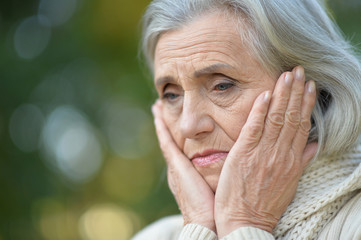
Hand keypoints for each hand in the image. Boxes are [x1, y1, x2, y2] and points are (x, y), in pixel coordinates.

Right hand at [152, 101, 215, 231]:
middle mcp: (179, 168)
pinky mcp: (176, 166)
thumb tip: (234, 167)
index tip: (179, 120)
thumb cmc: (219, 210)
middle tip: (162, 106)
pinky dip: (161, 128)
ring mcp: (175, 166)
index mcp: (190, 173)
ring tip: (157, 105)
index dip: (179, 134)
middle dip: (167, 124)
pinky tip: (158, 114)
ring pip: (167, 138)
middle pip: (172, 140)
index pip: (183, 148)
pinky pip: (166, 142)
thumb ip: (222, 174)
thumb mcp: (221, 186)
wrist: (208, 224)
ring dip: (162, 122)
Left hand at [214, 66, 317, 236]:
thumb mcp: (289, 184)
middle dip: (296, 92)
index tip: (309, 86)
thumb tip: (313, 146)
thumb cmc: (265, 204)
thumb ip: (301, 162)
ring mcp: (262, 153)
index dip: (306, 104)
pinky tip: (265, 94)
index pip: (301, 126)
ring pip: (276, 118)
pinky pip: (254, 128)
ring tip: (287, 75)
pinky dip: (260, 110)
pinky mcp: (244, 154)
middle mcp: (280, 154)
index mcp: (292, 161)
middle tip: (299, 70)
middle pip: (291, 117)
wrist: (245, 221)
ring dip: (282, 94)